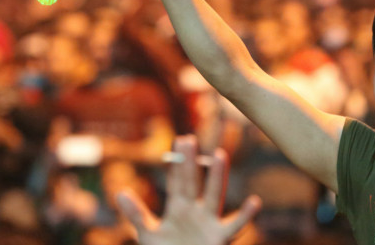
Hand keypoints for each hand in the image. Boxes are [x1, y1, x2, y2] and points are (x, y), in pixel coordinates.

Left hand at [116, 135, 260, 244]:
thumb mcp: (148, 234)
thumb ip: (136, 214)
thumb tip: (120, 193)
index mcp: (178, 208)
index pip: (178, 180)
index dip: (177, 162)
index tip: (179, 139)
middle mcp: (196, 210)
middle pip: (193, 182)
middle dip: (191, 162)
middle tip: (189, 138)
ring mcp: (209, 222)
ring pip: (214, 195)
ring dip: (217, 176)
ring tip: (219, 154)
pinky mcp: (220, 237)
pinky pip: (236, 225)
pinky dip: (247, 215)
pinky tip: (254, 202)